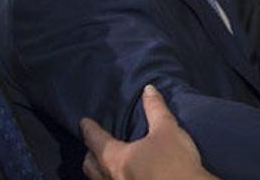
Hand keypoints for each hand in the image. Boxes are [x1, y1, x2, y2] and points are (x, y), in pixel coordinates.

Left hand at [80, 85, 216, 179]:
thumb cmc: (175, 162)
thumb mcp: (168, 130)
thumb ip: (155, 109)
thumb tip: (148, 89)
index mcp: (115, 158)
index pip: (95, 140)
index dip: (89, 128)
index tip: (84, 122)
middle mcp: (109, 178)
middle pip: (90, 165)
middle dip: (90, 152)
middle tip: (94, 143)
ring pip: (98, 179)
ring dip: (98, 169)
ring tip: (104, 162)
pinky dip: (109, 179)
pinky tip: (123, 176)